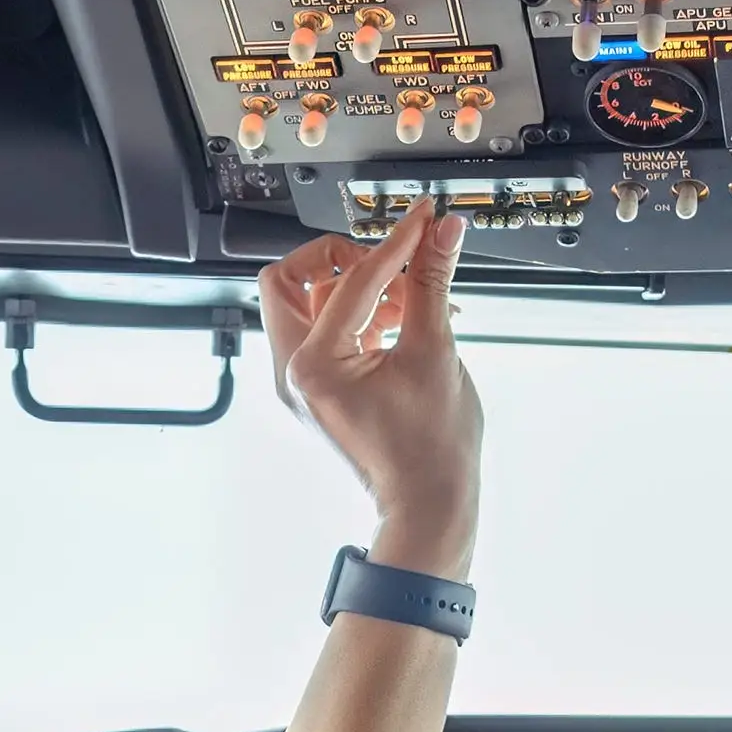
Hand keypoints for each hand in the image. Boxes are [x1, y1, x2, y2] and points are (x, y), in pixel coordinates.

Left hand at [263, 206, 482, 577]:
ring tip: (413, 302)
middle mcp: (293, 374)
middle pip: (289, 282)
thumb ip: (432, 282)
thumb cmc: (430, 453)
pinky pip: (324, 334)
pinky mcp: (318, 390)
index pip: (351, 279)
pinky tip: (404, 323)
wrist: (430, 507)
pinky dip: (358, 317)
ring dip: (356, 289)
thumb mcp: (436, 352)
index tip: (423, 223)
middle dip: (339, 260)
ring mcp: (300, 384)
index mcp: (312, 366)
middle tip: (388, 258)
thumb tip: (442, 233)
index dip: (395, 243)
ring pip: (307, 306)